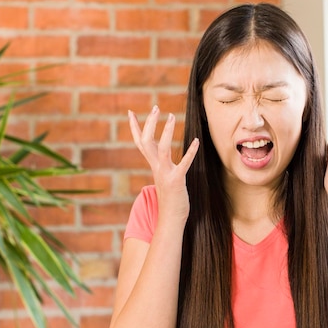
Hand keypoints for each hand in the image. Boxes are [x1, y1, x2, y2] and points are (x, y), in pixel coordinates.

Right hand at [129, 106, 199, 223]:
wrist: (170, 219)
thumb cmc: (170, 198)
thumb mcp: (163, 177)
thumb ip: (161, 166)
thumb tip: (160, 156)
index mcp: (153, 165)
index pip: (140, 142)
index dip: (135, 128)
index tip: (130, 112)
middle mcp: (156, 167)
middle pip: (147, 141)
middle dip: (149, 124)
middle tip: (155, 107)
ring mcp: (165, 174)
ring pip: (162, 149)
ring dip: (167, 132)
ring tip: (172, 116)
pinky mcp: (177, 181)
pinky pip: (184, 164)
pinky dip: (189, 152)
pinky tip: (196, 141)